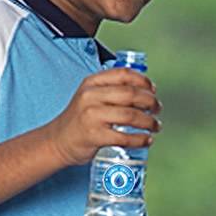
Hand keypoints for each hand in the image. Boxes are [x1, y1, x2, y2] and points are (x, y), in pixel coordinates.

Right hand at [44, 67, 162, 165]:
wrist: (58, 141)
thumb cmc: (81, 118)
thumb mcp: (90, 95)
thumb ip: (111, 89)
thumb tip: (147, 91)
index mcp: (91, 83)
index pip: (123, 74)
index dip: (143, 81)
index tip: (153, 89)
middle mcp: (90, 96)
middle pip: (130, 94)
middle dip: (150, 101)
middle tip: (158, 109)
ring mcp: (91, 116)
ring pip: (130, 115)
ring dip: (149, 121)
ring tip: (156, 126)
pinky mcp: (94, 136)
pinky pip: (124, 137)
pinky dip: (140, 139)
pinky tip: (147, 140)